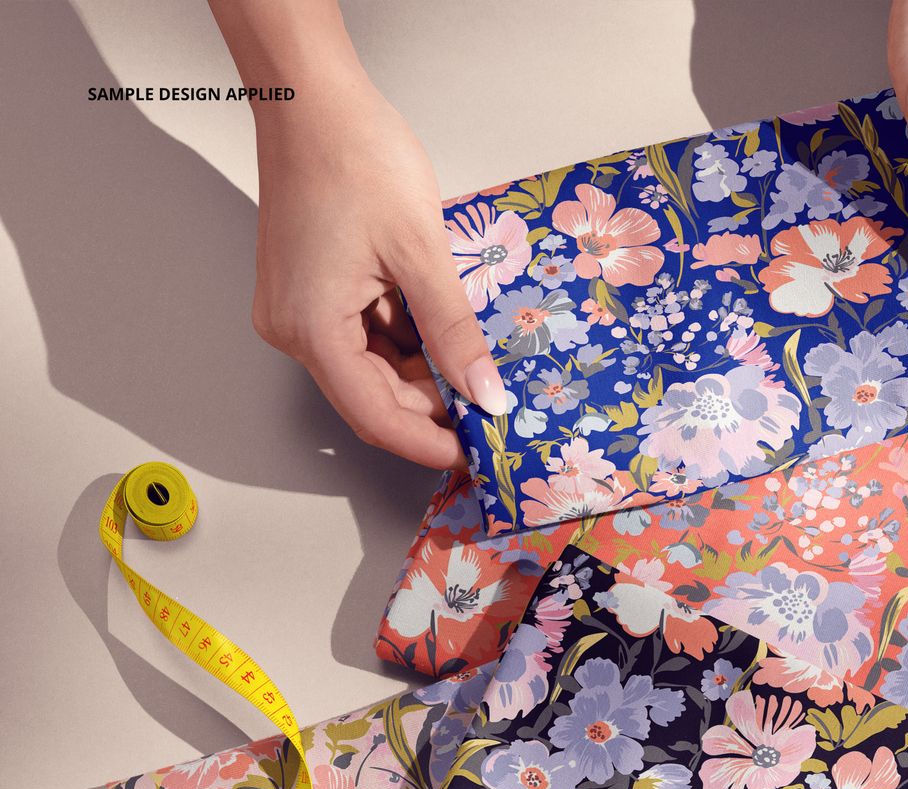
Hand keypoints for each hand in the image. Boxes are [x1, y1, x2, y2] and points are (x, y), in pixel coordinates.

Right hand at [246, 73, 508, 466]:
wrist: (310, 99)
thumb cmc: (355, 158)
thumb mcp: (422, 254)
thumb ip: (454, 333)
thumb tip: (484, 394)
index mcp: (312, 328)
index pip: (376, 417)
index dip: (431, 443)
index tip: (481, 453)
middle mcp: (294, 327)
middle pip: (373, 397)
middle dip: (435, 406)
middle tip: (495, 405)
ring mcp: (299, 309)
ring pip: (373, 367)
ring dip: (426, 372)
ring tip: (480, 364)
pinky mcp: (310, 290)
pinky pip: (364, 335)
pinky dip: (408, 341)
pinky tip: (448, 330)